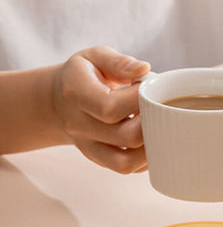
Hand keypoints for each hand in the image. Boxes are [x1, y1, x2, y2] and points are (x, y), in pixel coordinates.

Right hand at [53, 46, 150, 172]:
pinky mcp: (99, 159)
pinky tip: (151, 139)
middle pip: (126, 136)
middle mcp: (79, 125)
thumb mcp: (94, 57)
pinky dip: (145, 159)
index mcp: (76, 94)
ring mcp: (88, 147)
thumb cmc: (84, 76)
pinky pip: (126, 168)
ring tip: (159, 125)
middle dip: (153, 123)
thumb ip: (118, 62)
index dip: (139, 101)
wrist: (59, 102)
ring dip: (152, 146)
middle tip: (160, 108)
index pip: (110, 107)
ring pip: (126, 161)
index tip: (150, 89)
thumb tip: (144, 69)